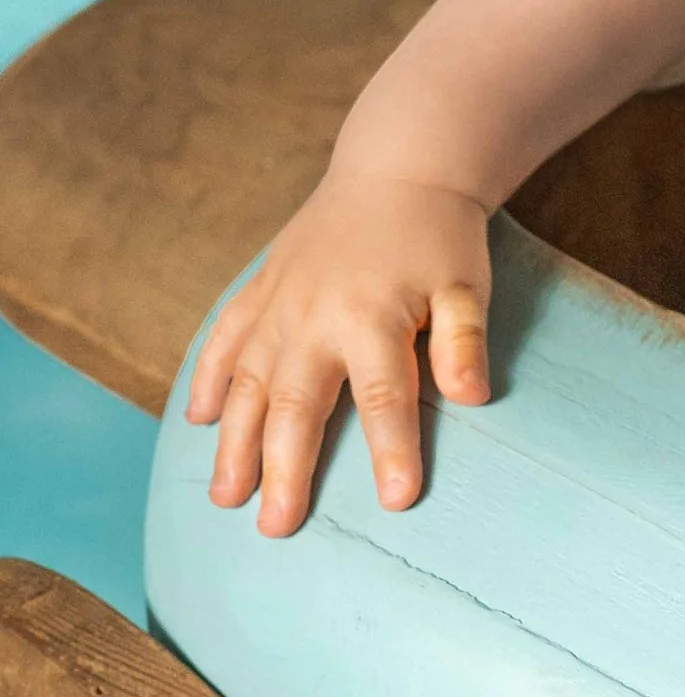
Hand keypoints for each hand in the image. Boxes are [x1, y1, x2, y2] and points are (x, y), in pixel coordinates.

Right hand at [185, 171, 494, 538]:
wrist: (397, 169)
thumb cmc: (439, 236)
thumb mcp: (467, 283)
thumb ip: (464, 339)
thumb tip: (473, 396)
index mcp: (373, 318)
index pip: (384, 398)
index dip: (391, 451)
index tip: (394, 503)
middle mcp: (314, 316)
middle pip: (297, 404)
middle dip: (284, 468)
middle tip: (275, 528)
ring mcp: (279, 303)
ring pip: (248, 382)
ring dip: (233, 442)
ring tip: (224, 497)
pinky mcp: (260, 288)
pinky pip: (225, 338)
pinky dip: (209, 377)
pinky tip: (200, 420)